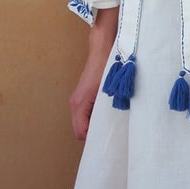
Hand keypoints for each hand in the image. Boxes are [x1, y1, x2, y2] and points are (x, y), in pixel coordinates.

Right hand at [70, 11, 116, 138]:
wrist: (102, 50)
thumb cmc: (107, 69)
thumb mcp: (111, 92)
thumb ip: (110, 110)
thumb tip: (114, 127)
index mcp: (79, 104)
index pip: (81, 133)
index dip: (94, 138)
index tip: (108, 137)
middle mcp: (74, 103)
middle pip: (79, 130)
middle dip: (93, 133)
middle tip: (110, 132)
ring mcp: (76, 100)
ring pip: (81, 122)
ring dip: (93, 124)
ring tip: (109, 122)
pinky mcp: (81, 96)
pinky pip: (84, 114)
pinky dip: (92, 117)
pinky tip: (106, 112)